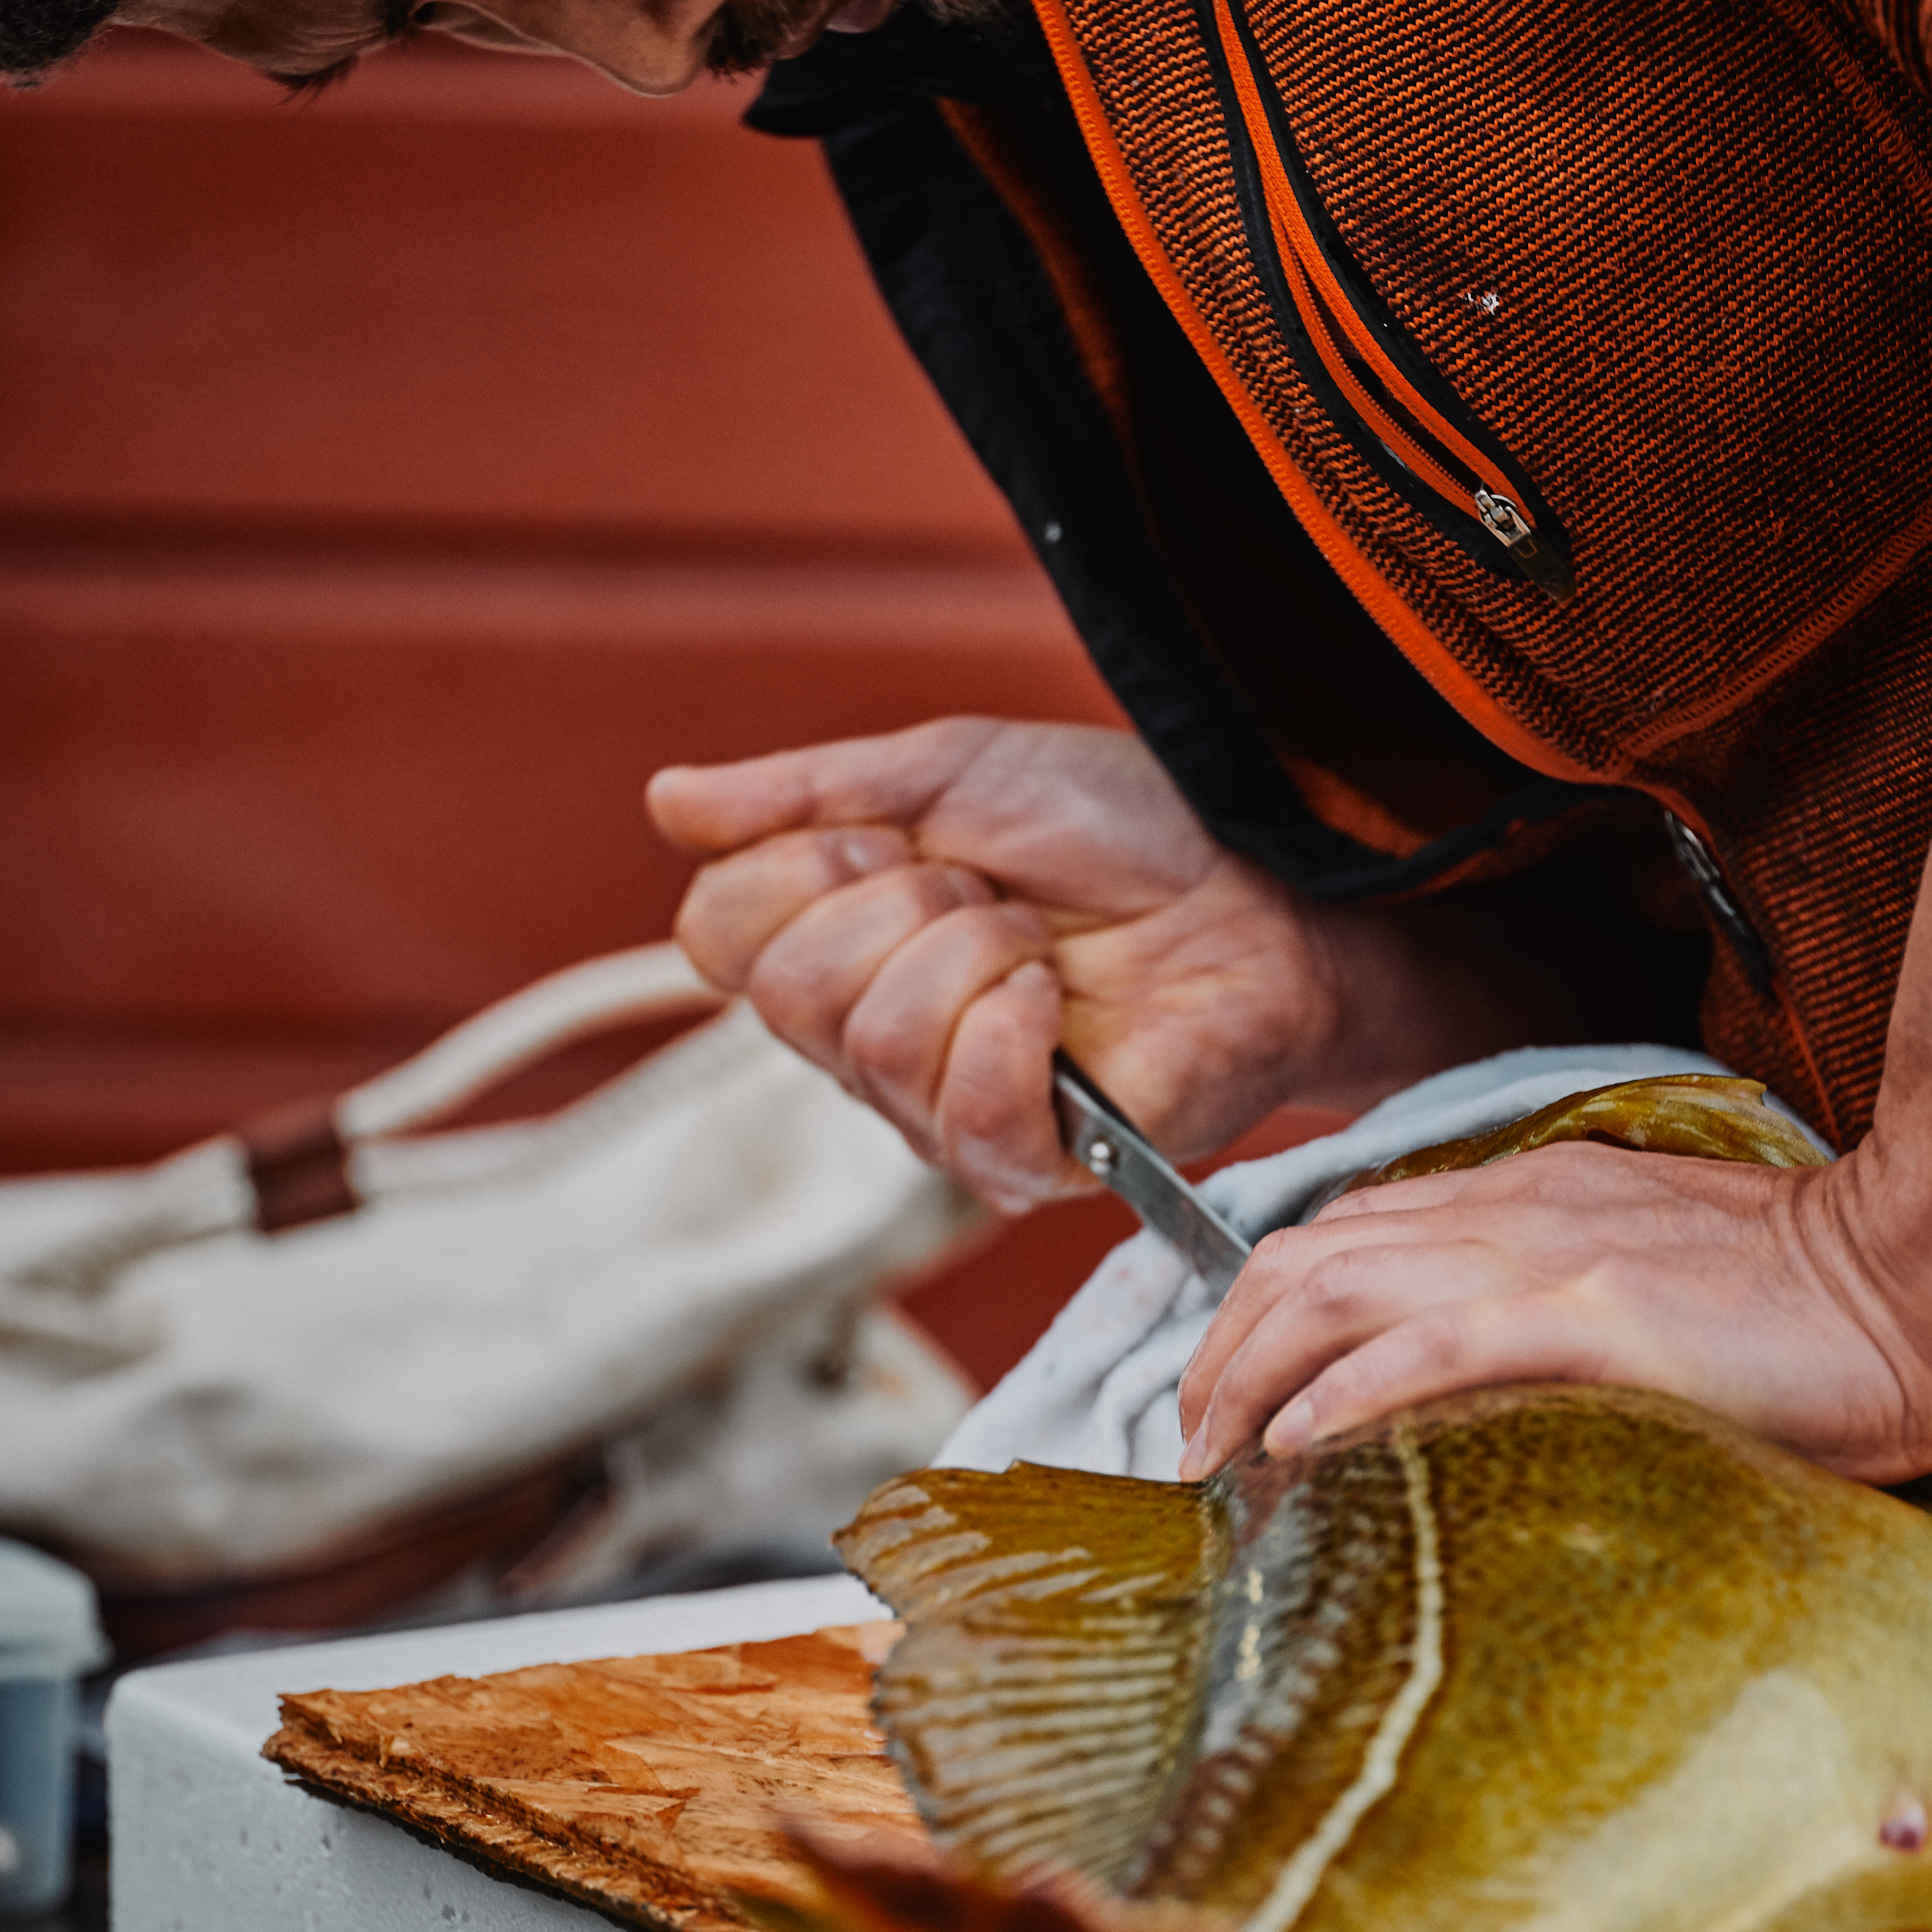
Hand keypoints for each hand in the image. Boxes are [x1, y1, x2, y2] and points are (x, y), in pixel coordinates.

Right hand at [647, 718, 1343, 1210]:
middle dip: (902, 902)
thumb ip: (806, 792)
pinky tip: (1063, 1005)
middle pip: (787, 993)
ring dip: (975, 954)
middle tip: (994, 889)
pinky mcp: (1027, 1163)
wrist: (1265, 883)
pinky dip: (1013, 1029)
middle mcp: (867, 1047)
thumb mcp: (953, 768)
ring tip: (1042, 943)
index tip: (898, 833)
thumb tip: (666, 801)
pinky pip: (960, 1114)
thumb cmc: (1124, 829)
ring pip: (876, 1042)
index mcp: (835, 950)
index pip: (713, 936)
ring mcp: (941, 1114)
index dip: (799, 865)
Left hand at [1176, 1143, 1931, 1484]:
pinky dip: (1346, 1391)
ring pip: (1336, 1289)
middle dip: (1220, 1351)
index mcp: (1520, 1200)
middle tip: (1191, 1446)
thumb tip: (1449, 1393)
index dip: (1254, 1312)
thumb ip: (1540, 1315)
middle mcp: (1509, 1212)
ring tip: (1213, 1456)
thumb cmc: (1794, 1310)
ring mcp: (1543, 1258)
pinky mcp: (1588, 1316)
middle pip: (1303, 1258)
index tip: (1225, 1396)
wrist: (1913, 1281)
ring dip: (1251, 1375)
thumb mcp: (1637, 1287)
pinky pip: (1431, 1345)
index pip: (1339, 1236)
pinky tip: (1298, 1444)